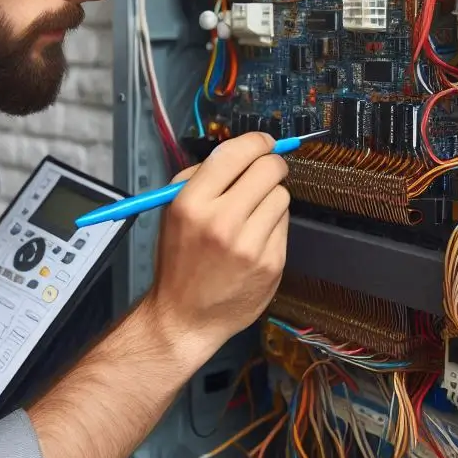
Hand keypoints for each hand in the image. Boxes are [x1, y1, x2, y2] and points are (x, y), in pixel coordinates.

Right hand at [142, 132, 289, 359]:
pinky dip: (274, 225)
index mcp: (192, 204)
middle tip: (267, 171)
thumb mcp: (173, 211)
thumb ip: (202, 177)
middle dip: (271, 164)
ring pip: (282, 196)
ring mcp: (250, 245)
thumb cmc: (179, 261)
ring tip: (252, 214)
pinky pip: (285, 225)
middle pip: (268, 169)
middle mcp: (221, 222)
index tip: (264, 142)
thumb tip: (241, 151)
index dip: (257, 141)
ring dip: (272, 198)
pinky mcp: (271, 263)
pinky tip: (255, 238)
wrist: (186, 317)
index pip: (236, 153)